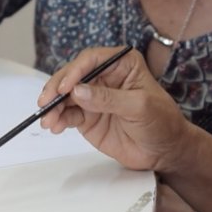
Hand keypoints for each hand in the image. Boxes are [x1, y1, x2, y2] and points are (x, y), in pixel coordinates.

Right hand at [38, 46, 193, 173]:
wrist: (165, 151)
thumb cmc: (162, 121)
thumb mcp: (140, 106)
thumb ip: (109, 99)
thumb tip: (78, 91)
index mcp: (121, 64)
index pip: (92, 59)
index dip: (75, 71)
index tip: (65, 88)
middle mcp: (104, 76)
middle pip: (73, 76)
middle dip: (57, 88)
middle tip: (46, 102)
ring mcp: (94, 97)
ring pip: (66, 96)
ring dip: (53, 106)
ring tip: (48, 120)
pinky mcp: (87, 116)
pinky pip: (68, 114)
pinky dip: (58, 119)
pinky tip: (54, 126)